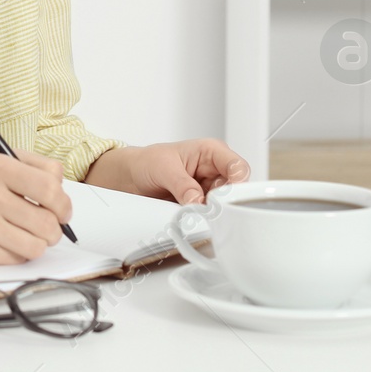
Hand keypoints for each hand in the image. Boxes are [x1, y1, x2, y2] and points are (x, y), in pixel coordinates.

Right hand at [0, 152, 73, 264]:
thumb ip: (37, 166)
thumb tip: (62, 185)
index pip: (50, 188)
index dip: (64, 205)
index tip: (62, 212)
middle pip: (47, 224)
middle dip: (53, 231)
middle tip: (46, 229)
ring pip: (35, 247)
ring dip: (37, 245)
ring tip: (25, 235)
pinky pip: (16, 260)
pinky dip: (16, 254)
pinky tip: (4, 242)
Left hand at [82, 140, 249, 203]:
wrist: (133, 177)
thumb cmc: (149, 162)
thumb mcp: (164, 168)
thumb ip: (182, 185)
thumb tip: (197, 201)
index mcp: (211, 152)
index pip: (237, 167)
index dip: (237, 182)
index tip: (225, 197)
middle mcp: (216, 171)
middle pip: (236, 189)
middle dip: (225, 201)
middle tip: (209, 209)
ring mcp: (211, 190)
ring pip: (226, 205)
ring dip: (214, 212)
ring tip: (197, 213)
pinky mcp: (204, 205)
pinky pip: (212, 215)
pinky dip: (205, 219)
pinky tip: (195, 218)